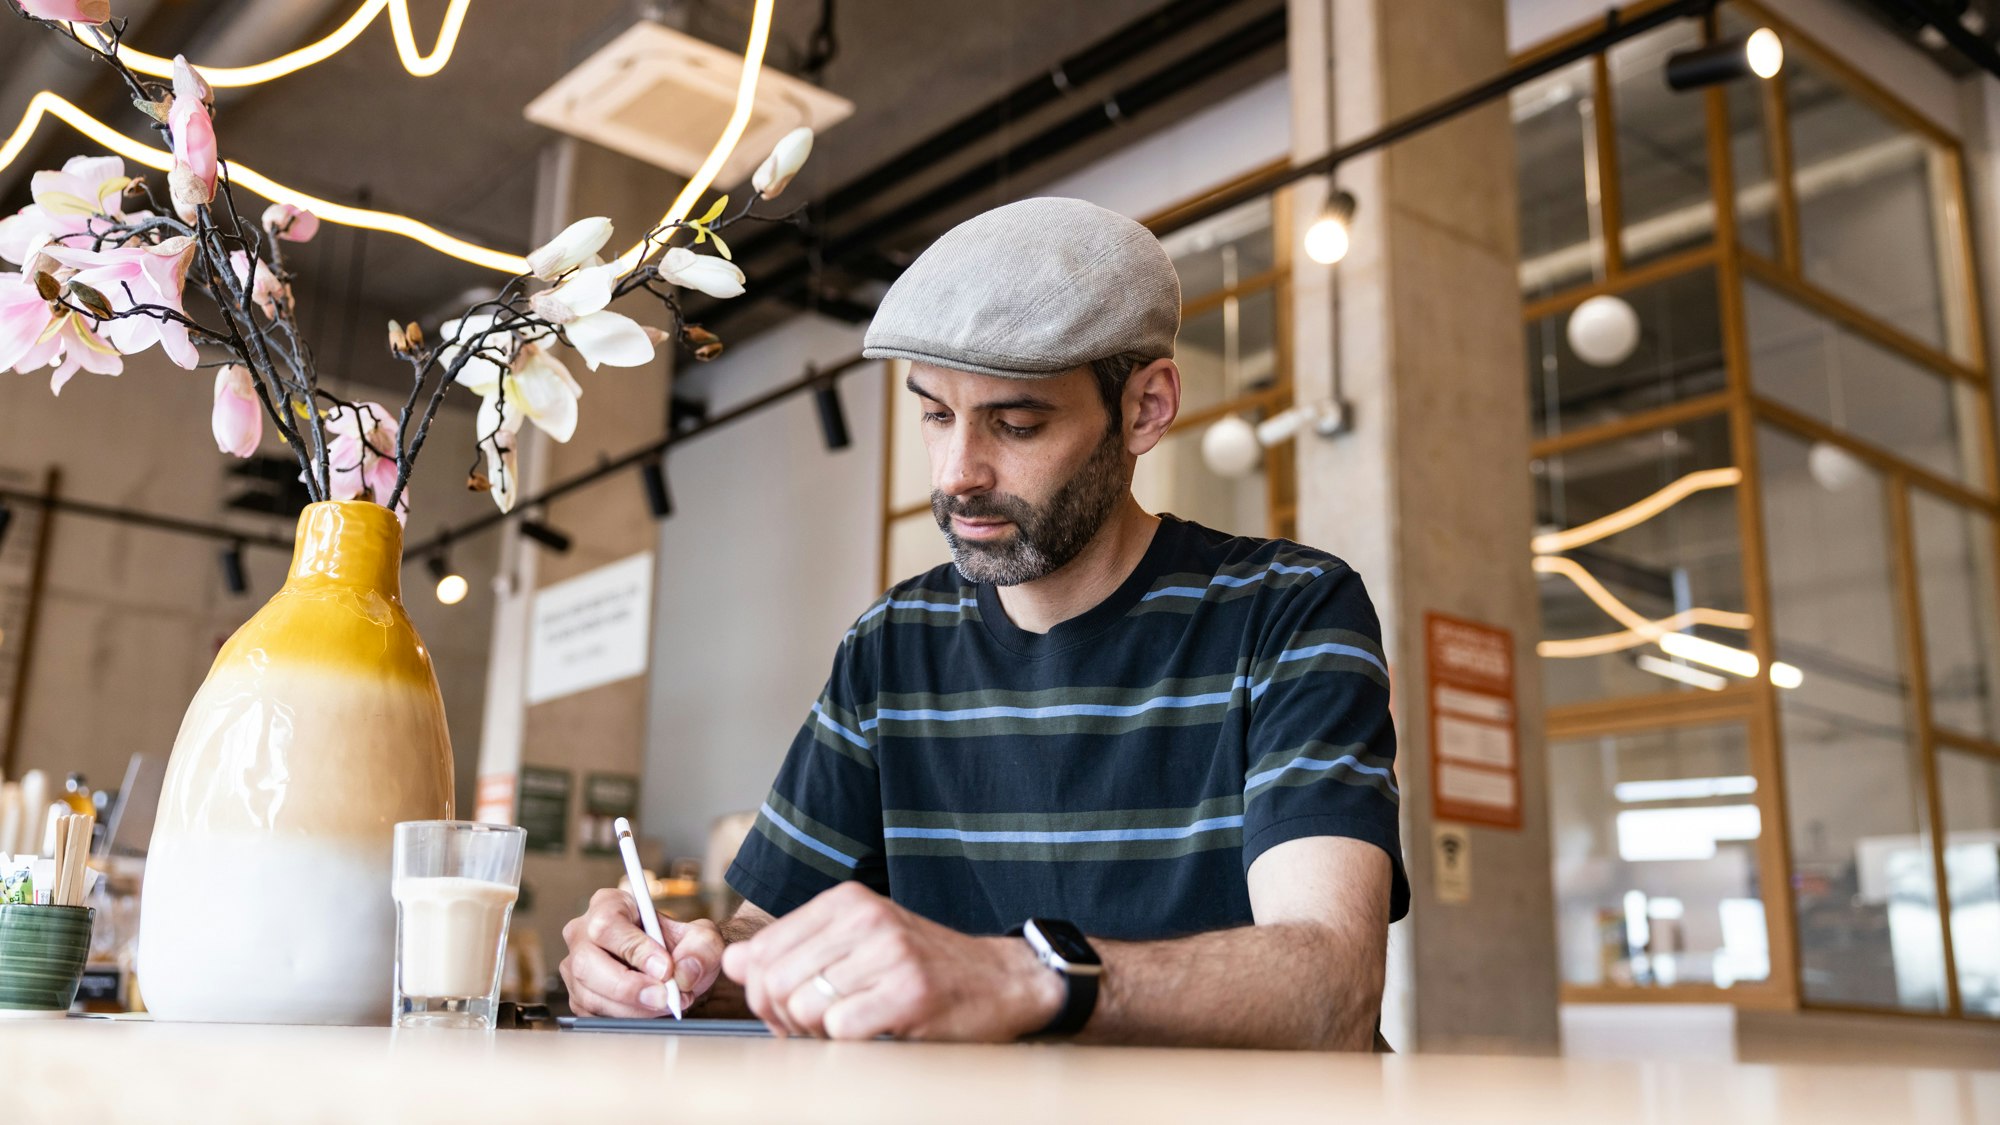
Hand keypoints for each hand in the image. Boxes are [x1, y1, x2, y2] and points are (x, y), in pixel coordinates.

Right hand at [559, 887, 724, 1016]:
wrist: (677, 971)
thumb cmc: (681, 947)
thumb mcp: (702, 938)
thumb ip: (702, 948)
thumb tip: (684, 971)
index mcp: (608, 905)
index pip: (607, 925)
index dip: (635, 949)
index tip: (664, 968)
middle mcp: (583, 934)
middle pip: (586, 963)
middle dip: (628, 987)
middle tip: (664, 998)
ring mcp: (575, 968)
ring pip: (589, 995)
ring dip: (631, 1008)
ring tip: (666, 1005)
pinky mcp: (579, 998)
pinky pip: (594, 1015)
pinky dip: (625, 1019)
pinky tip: (650, 1012)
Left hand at [720, 882, 1062, 1040]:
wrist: (1002, 980)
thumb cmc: (922, 967)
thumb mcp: (855, 943)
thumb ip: (793, 950)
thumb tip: (732, 962)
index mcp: (845, 901)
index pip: (761, 952)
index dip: (761, 994)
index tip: (786, 1011)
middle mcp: (865, 917)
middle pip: (774, 982)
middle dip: (782, 1020)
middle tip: (811, 1030)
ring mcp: (889, 952)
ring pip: (802, 1007)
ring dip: (815, 1034)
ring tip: (845, 1028)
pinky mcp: (909, 991)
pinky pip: (841, 1028)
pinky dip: (847, 1042)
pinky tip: (872, 1032)